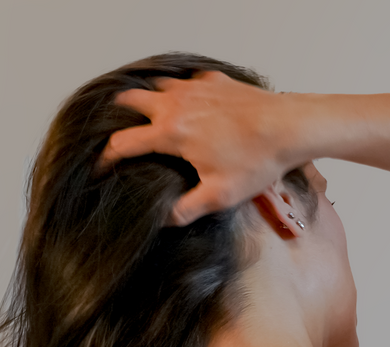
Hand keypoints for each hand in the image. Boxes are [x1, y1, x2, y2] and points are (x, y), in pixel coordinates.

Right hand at [99, 70, 296, 225]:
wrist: (289, 127)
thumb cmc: (256, 160)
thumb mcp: (219, 196)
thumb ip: (187, 209)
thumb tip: (164, 221)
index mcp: (170, 133)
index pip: (125, 142)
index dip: (107, 156)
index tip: (100, 166)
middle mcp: (176, 104)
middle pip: (132, 100)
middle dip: (118, 114)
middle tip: (115, 128)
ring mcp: (195, 88)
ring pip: (158, 85)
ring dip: (148, 99)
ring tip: (147, 115)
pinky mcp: (215, 81)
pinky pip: (187, 81)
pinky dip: (179, 91)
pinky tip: (187, 104)